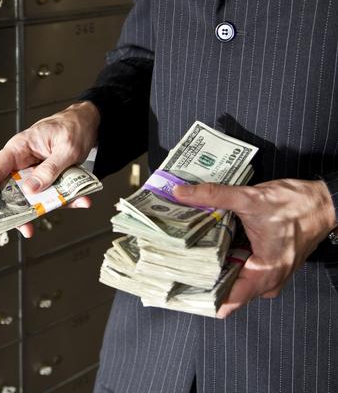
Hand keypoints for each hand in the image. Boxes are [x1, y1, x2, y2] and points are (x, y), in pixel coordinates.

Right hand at [0, 101, 99, 237]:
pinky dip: (67, 200)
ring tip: (63, 209)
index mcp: (20, 148)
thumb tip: (31, 190)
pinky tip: (82, 200)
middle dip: (16, 210)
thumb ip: (50, 169)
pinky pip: (53, 194)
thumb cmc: (73, 127)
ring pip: (33, 197)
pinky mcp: (49, 179)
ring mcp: (36, 172)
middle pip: (11, 189)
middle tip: (24, 228)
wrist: (89, 122)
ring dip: (47, 208)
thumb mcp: (66, 148)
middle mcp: (24, 162)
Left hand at [174, 179, 335, 317]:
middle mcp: (267, 280)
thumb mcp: (251, 198)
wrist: (325, 202)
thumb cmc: (297, 205)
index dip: (200, 297)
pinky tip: (206, 248)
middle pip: (226, 291)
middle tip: (172, 267)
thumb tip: (180, 193)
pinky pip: (240, 268)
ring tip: (182, 257)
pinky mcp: (267, 263)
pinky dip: (224, 260)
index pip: (227, 301)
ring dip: (211, 269)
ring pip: (232, 279)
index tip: (176, 289)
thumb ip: (214, 195)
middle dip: (200, 280)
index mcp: (264, 273)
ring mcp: (268, 273)